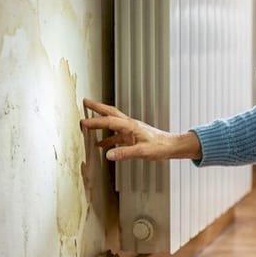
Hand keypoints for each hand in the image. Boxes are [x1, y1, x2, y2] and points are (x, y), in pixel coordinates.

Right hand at [79, 98, 201, 161]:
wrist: (172, 146)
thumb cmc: (160, 147)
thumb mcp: (142, 152)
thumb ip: (125, 153)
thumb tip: (108, 155)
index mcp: (131, 126)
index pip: (109, 122)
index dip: (96, 122)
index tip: (83, 122)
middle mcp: (130, 125)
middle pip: (110, 113)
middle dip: (97, 107)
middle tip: (85, 102)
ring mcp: (131, 130)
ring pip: (112, 123)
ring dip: (100, 122)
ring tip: (88, 123)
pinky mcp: (133, 136)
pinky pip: (116, 135)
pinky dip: (107, 138)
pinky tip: (101, 145)